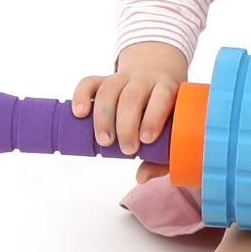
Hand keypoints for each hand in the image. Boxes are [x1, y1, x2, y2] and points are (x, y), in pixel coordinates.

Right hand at [72, 41, 188, 158]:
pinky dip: (81, 96)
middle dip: (126, 125)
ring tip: (104, 141)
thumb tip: (141, 177)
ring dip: (103, 117)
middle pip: (132, 96)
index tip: (146, 139)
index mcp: (168, 87)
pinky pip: (89, 82)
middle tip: (127, 149)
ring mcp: (123, 77)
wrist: (157, 74)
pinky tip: (79, 113)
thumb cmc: (166, 111)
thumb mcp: (171, 129)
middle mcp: (146, 78)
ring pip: (110, 89)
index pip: (163, 96)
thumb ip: (161, 157)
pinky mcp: (104, 79)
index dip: (153, 116)